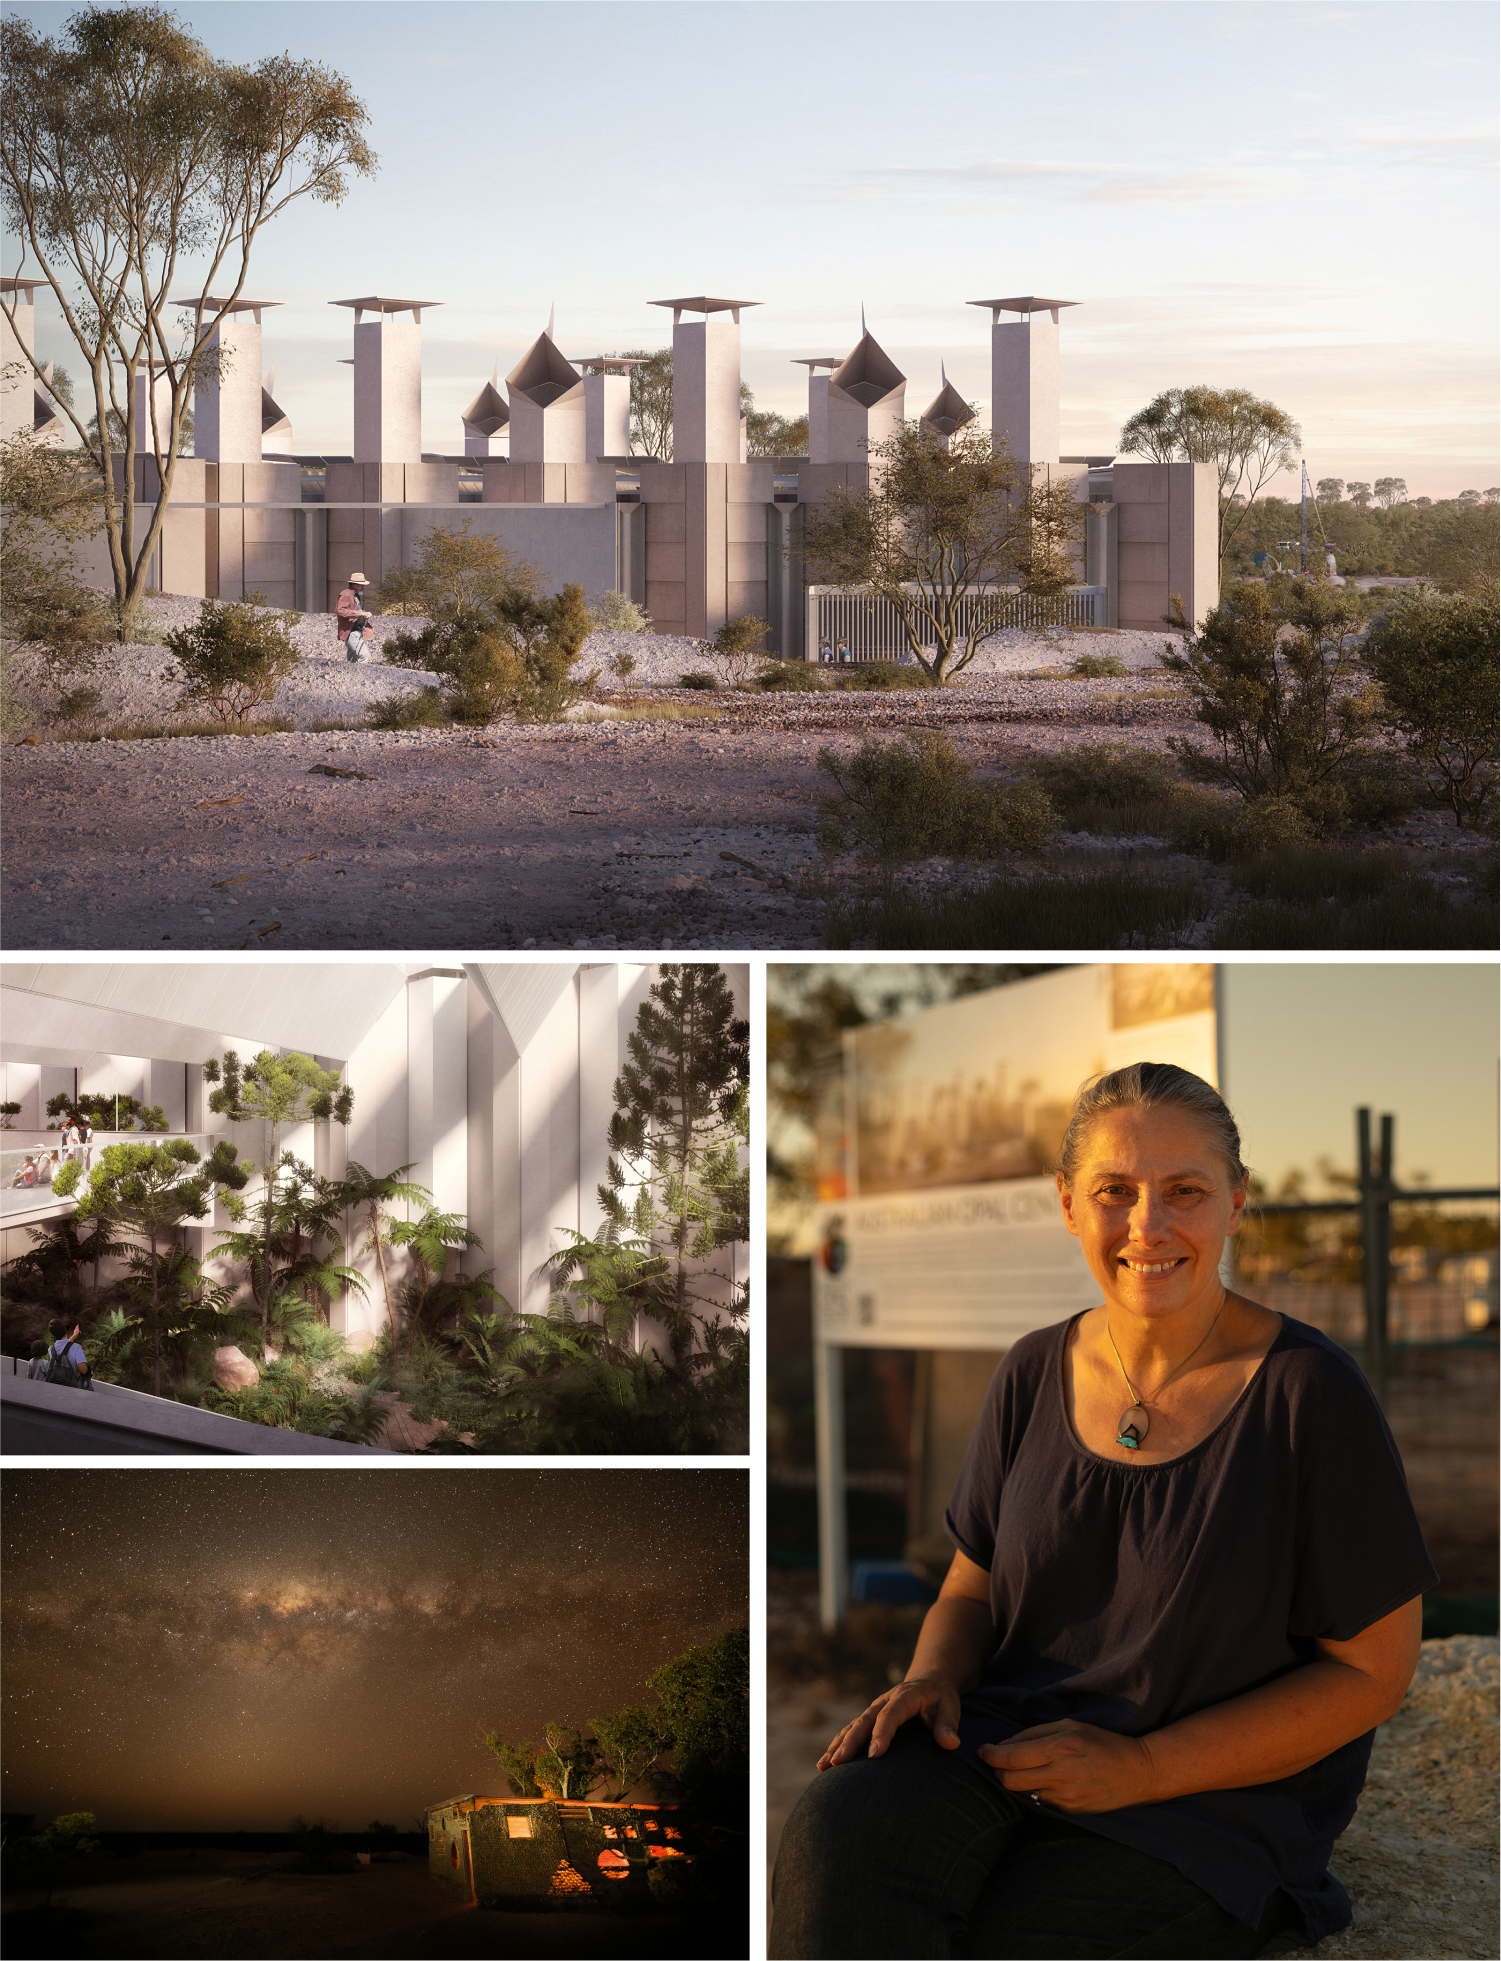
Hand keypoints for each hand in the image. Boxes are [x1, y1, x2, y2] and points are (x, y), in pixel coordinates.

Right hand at [816, 1674, 962, 1771]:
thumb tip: (951, 1744)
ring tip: (824, 1765)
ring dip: (838, 1745)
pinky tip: (827, 1762)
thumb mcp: (951, 1706)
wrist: (929, 1680)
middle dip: (850, 1742)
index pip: (890, 1715)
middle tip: (837, 1763)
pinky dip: (838, 1744)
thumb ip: (949, 1724)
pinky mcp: (870, 1718)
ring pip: (853, 1726)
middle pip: (864, 1721)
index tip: (874, 1755)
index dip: (881, 1734)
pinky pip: (851, 1730)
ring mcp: (875, 1709)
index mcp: (904, 1696)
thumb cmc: (941, 1697)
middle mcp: (884, 1701)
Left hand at [979, 1720, 1156, 1813]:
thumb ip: (1035, 1734)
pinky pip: (1041, 1802)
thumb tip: (1006, 1745)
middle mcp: (1061, 1775)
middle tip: (994, 1761)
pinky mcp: (1071, 1812)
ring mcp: (1066, 1798)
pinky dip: (1035, 1791)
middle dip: (996, 1771)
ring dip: (1015, 1782)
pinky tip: (1042, 1781)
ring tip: (1020, 1769)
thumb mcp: (1069, 1725)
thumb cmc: (1102, 1742)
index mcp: (1059, 1748)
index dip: (990, 1755)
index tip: (983, 1750)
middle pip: (1010, 1781)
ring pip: (1024, 1793)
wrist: (1137, 1772)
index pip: (1011, 1758)